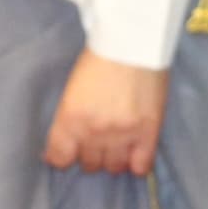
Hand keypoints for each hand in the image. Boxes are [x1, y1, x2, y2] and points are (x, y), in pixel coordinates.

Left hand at [45, 53, 168, 175]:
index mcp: (70, 118)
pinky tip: (135, 154)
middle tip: (95, 141)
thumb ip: (70, 116)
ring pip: (113, 168)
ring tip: (116, 145)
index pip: (59, 158)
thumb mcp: (73, 88)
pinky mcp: (147, 132)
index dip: (62, 158)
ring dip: (113, 159)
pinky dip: (136, 164)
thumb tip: (65, 139)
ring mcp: (122, 134)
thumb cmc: (100, 56)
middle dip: (90, 154)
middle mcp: (93, 132)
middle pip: (89, 164)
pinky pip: (140, 166)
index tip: (66, 153)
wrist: (132, 40)